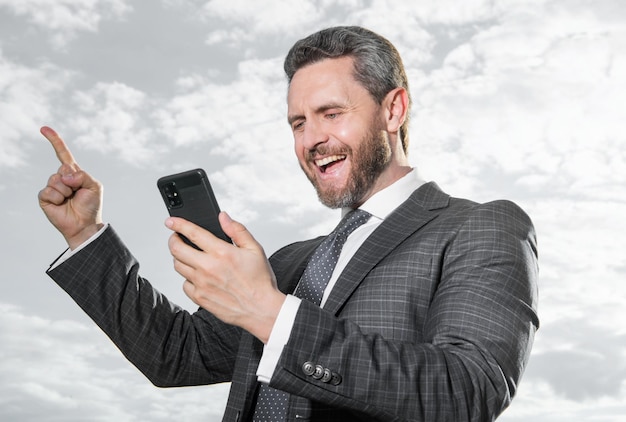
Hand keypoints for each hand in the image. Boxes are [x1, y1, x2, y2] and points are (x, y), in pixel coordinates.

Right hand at [38, 126, 103, 248]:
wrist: (84, 225)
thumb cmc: (91, 206)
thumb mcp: (94, 186)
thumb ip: (82, 175)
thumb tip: (64, 176)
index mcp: (73, 173)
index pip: (62, 154)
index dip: (54, 141)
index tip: (44, 128)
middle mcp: (61, 178)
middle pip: (62, 168)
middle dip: (73, 180)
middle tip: (77, 193)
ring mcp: (52, 187)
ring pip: (55, 180)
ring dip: (65, 191)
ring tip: (70, 199)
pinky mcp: (44, 198)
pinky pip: (48, 191)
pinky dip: (57, 198)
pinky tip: (61, 204)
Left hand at [166, 212, 285, 342]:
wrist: (261, 310)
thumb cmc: (260, 281)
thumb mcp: (255, 249)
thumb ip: (237, 230)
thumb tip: (223, 217)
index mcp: (222, 253)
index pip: (193, 233)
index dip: (178, 224)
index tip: (171, 221)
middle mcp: (208, 267)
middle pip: (176, 249)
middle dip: (173, 239)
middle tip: (177, 237)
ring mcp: (202, 284)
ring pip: (178, 266)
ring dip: (179, 258)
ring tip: (188, 256)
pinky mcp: (200, 298)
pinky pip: (184, 284)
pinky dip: (188, 278)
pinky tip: (198, 276)